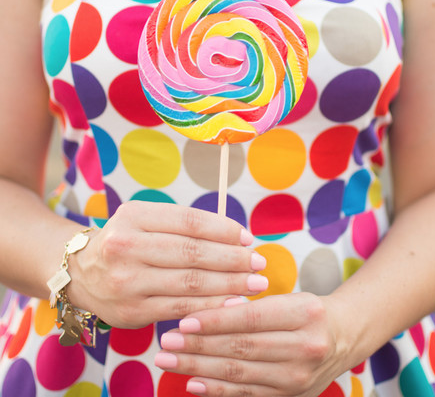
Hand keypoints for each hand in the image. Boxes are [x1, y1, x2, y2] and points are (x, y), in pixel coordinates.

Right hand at [66, 200, 267, 327]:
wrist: (82, 273)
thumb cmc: (127, 241)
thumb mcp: (145, 219)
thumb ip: (183, 224)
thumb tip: (236, 236)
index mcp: (134, 216)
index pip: (189, 221)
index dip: (223, 230)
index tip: (247, 238)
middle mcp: (126, 246)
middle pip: (192, 253)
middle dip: (232, 259)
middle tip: (259, 263)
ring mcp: (127, 281)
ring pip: (190, 283)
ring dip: (229, 284)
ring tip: (255, 283)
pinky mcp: (132, 311)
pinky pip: (181, 309)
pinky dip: (211, 307)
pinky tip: (233, 303)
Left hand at [155, 293, 346, 396]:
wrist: (343, 337)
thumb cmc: (305, 311)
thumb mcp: (287, 298)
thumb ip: (252, 305)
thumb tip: (210, 312)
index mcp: (304, 313)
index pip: (251, 318)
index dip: (215, 321)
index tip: (183, 322)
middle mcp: (305, 347)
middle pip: (242, 348)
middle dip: (198, 347)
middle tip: (166, 343)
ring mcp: (299, 377)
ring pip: (240, 373)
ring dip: (199, 369)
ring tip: (169, 361)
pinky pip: (247, 394)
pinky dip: (217, 390)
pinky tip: (193, 383)